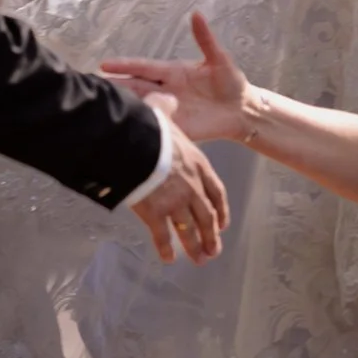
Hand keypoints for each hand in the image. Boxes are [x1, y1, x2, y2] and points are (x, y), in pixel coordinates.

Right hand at [102, 13, 250, 143]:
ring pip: (141, 106)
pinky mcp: (176, 128)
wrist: (242, 110)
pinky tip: (127, 128)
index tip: (104, 64)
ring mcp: (169, 109)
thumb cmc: (230, 82)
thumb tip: (196, 13)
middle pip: (135, 87)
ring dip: (124, 106)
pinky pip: (157, 126)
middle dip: (115, 86)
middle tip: (91, 87)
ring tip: (102, 108)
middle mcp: (165, 90)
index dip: (125, 66)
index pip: (143, 67)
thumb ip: (206, 39)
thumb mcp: (219, 59)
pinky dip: (143, 127)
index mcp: (172, 72)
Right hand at [128, 120, 229, 264]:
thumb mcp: (164, 114)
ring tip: (199, 260)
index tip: (222, 224)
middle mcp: (192, 187)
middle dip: (210, 236)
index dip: (221, 210)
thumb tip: (166, 97)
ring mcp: (174, 202)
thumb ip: (168, 109)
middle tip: (213, 251)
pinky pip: (162, 235)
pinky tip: (169, 259)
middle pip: (206, 216)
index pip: (216, 191)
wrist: (135, 143)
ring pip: (189, 230)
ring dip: (195, 247)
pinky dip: (166, 248)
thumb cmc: (149, 127)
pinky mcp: (155, 213)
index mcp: (198, 165)